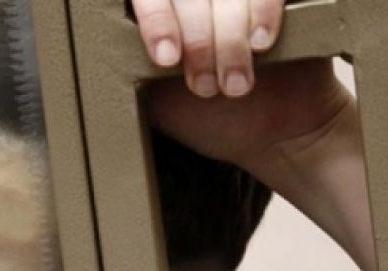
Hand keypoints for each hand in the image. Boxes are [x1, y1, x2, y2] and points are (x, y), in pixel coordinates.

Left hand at [133, 0, 351, 175]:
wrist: (280, 138)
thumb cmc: (215, 121)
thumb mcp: (160, 102)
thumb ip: (133, 70)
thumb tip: (107, 55)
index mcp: (166, 15)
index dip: (156, 18)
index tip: (167, 59)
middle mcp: (199, 1)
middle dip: (197, 38)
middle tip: (204, 86)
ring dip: (228, 38)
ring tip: (234, 85)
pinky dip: (261, 11)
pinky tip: (260, 44)